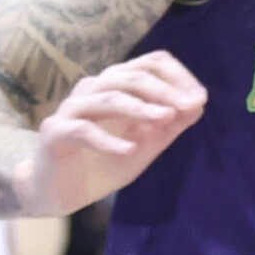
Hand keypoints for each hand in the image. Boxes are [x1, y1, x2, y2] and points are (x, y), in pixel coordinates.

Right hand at [16, 51, 206, 216]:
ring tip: (165, 119)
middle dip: (164, 91)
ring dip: (139, 108)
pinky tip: (128, 150)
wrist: (62, 191)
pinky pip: (82, 130)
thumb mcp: (147, 143)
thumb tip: (199, 102)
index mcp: (118, 85)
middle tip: (188, 107)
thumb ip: (171, 124)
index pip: (150, 63)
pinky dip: (107, 140)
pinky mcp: (55, 132)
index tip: (199, 98)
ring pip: (108, 98)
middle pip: (131, 77)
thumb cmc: (106, 161)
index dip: (177, 76)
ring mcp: (72, 109)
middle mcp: (94, 89)